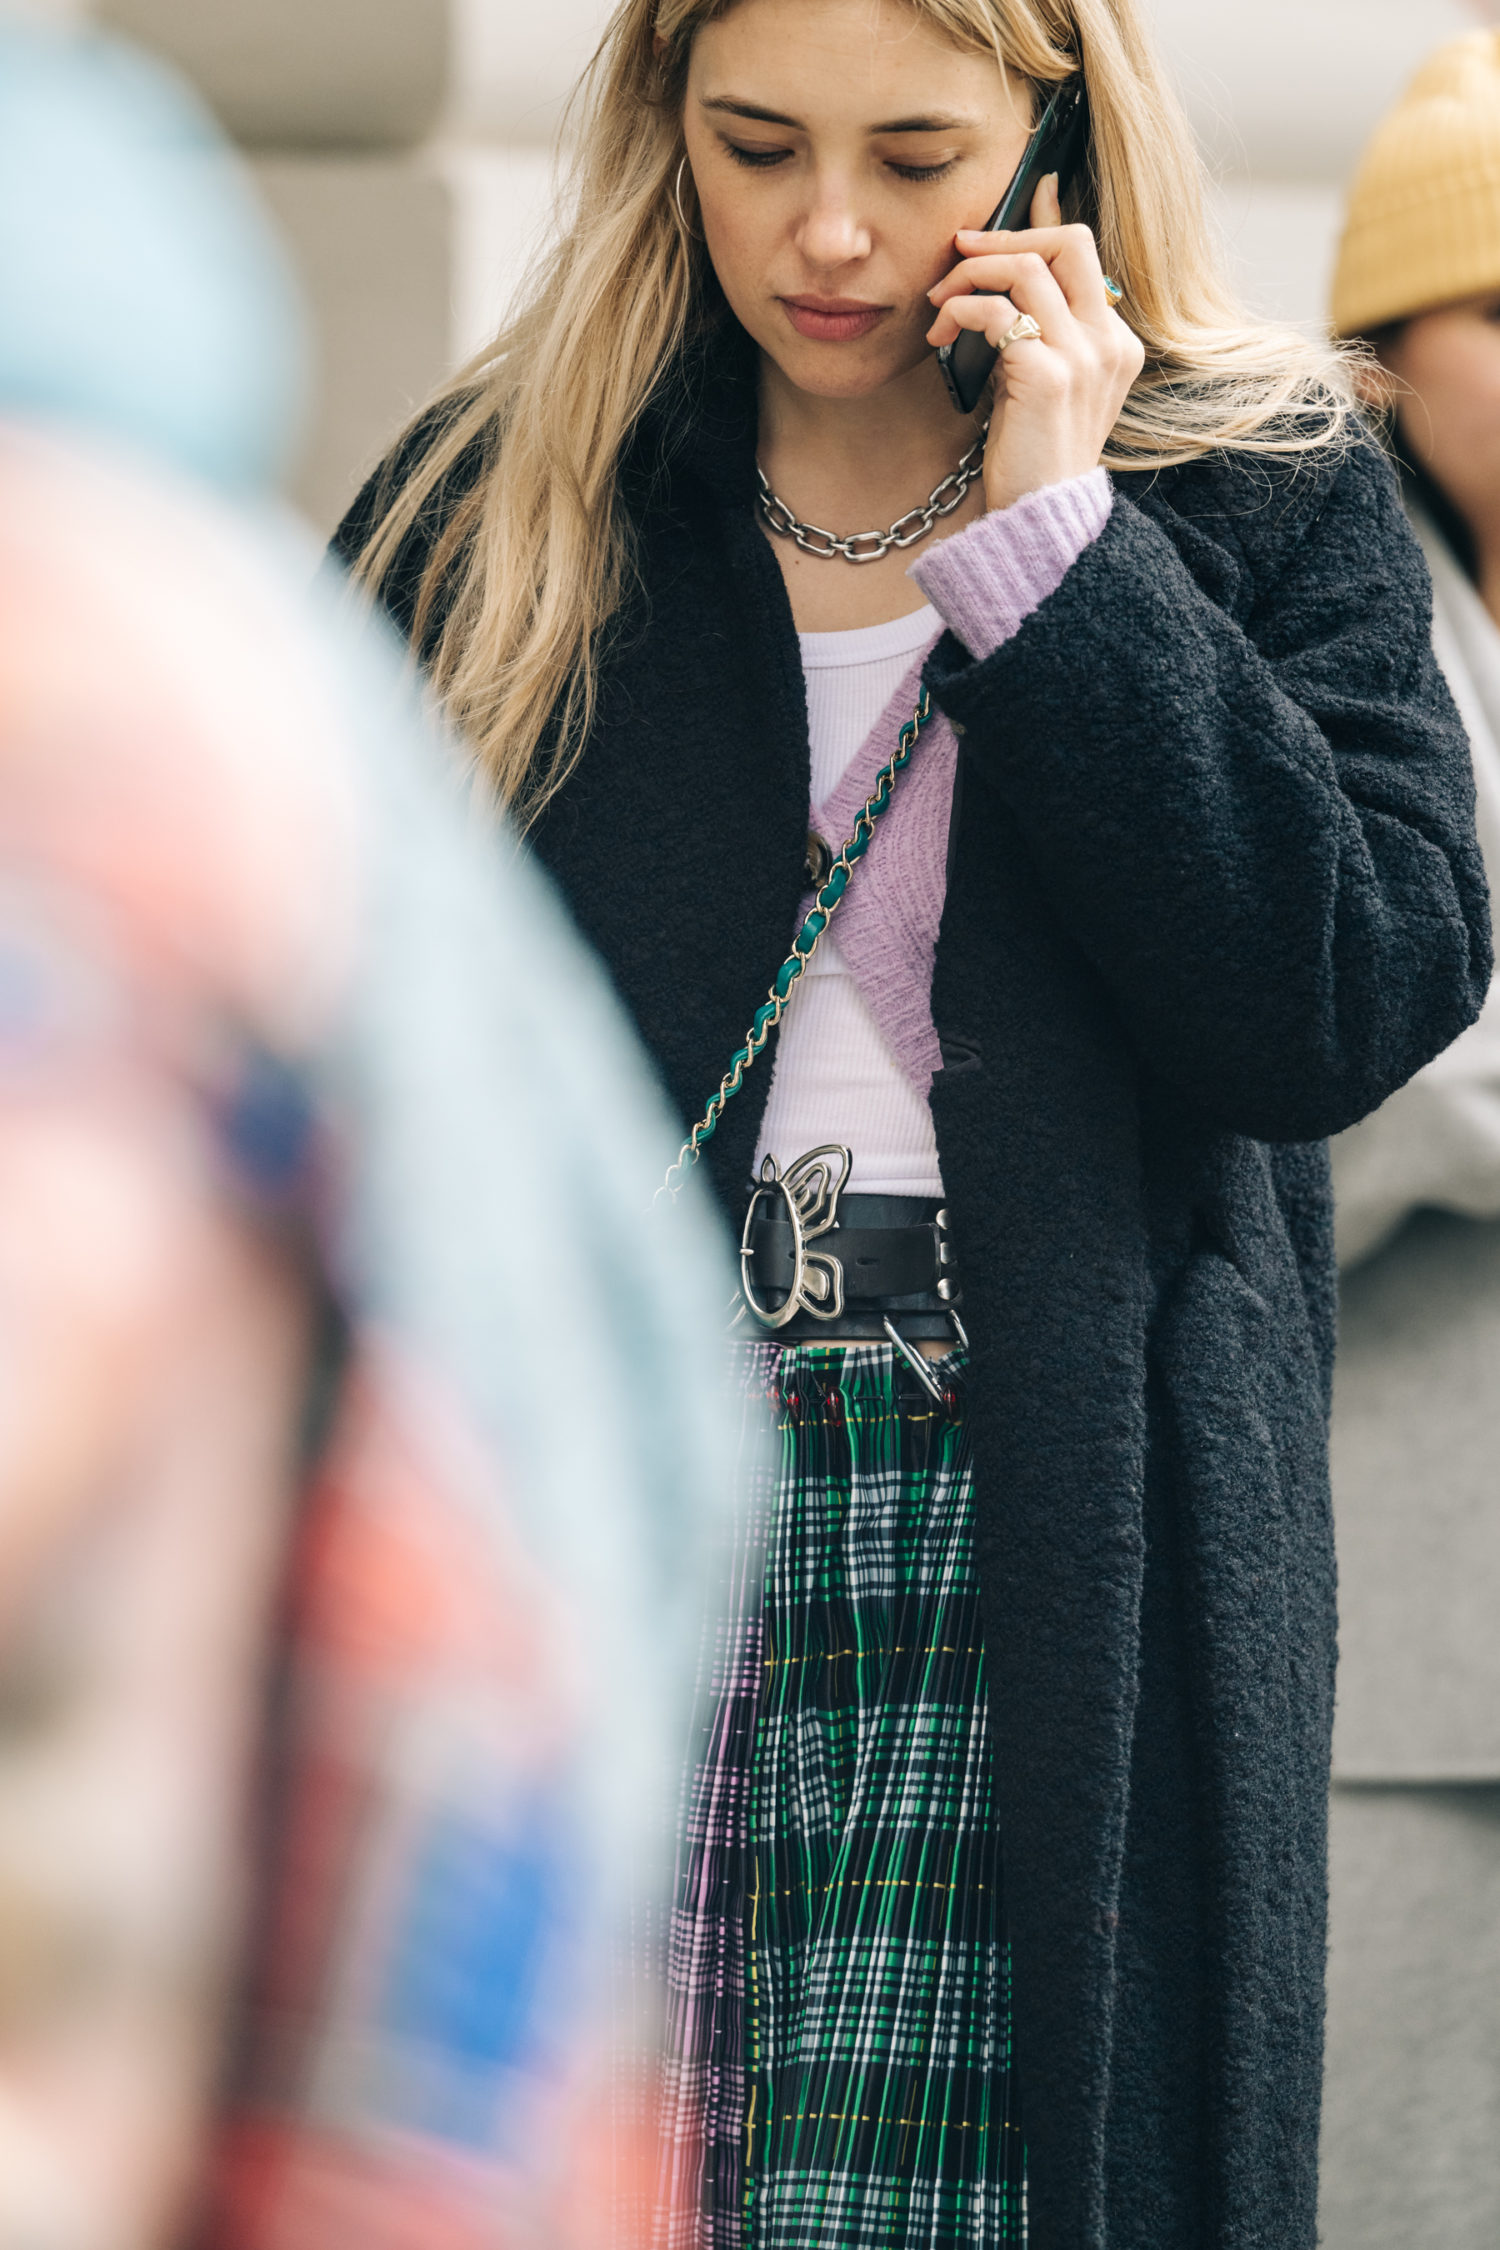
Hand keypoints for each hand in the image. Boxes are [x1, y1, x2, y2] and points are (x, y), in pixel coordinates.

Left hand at [924, 175, 1144, 511]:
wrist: (1038, 521)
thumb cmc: (1030, 455)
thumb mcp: (1038, 382)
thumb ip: (1035, 327)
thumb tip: (1005, 270)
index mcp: (1115, 342)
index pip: (1081, 250)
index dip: (1037, 220)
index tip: (989, 221)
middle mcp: (1110, 343)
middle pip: (1065, 242)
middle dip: (1000, 240)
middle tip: (954, 260)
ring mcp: (1085, 359)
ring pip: (1026, 270)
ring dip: (970, 278)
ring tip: (939, 308)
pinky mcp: (1050, 377)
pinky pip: (1000, 314)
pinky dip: (963, 311)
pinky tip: (941, 335)